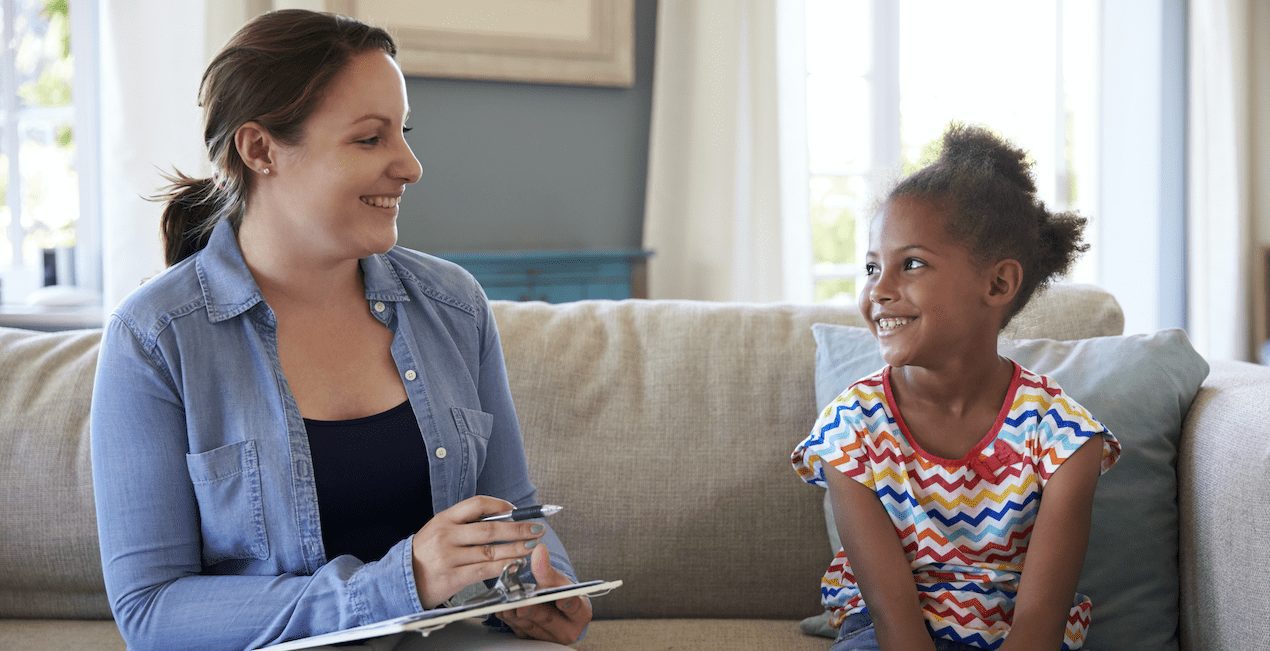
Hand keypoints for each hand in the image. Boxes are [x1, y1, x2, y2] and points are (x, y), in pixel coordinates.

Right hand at [411, 495, 546, 607]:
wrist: (402, 580)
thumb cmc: (425, 555)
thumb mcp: (439, 530)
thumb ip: (464, 524)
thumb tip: (500, 519)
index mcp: (444, 519)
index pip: (476, 504)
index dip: (500, 506)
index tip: (517, 510)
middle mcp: (446, 535)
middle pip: (490, 529)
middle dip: (518, 529)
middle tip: (537, 529)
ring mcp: (449, 557)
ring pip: (491, 551)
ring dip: (516, 549)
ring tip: (533, 547)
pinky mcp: (452, 577)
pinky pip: (484, 571)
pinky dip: (503, 567)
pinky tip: (516, 564)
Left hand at [496, 543, 592, 643]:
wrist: (553, 605)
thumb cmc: (561, 591)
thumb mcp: (557, 579)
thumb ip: (547, 568)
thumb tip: (539, 549)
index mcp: (581, 613)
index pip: (574, 607)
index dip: (567, 602)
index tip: (560, 599)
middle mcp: (567, 630)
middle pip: (548, 619)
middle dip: (533, 610)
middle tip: (522, 604)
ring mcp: (549, 637)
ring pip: (530, 626)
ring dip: (516, 614)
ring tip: (507, 603)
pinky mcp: (533, 640)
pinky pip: (519, 631)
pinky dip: (509, 619)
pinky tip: (503, 609)